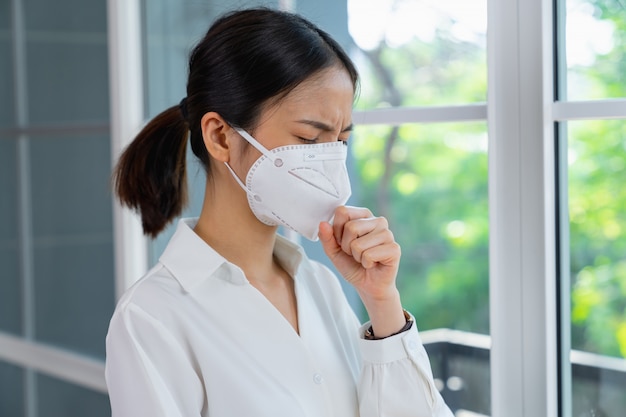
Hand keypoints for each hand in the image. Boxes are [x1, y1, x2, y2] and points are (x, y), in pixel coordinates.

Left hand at [319, 206, 405, 336]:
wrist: (368, 285)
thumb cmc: (353, 265)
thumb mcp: (334, 251)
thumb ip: (326, 237)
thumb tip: (322, 224)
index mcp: (363, 215)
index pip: (342, 211)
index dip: (337, 230)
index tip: (343, 242)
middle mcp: (378, 220)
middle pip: (351, 227)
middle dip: (347, 246)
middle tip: (355, 253)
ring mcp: (388, 234)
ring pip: (358, 244)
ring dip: (357, 256)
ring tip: (364, 258)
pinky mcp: (394, 248)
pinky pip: (369, 255)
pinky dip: (366, 263)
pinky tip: (373, 264)